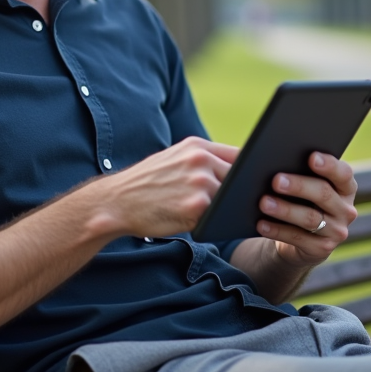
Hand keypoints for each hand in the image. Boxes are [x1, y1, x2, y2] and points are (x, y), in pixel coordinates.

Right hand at [88, 136, 238, 238]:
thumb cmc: (146, 184)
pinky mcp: (197, 206)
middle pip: (241, 177)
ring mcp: (200, 182)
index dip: (250, 170)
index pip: (241, 154)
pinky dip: (220, 222)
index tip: (253, 181)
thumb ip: (201, 161)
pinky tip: (212, 225)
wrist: (117, 202)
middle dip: (242, 192)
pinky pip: (220, 216)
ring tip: (225, 215)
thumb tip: (236, 172)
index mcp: (196, 146)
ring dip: (230, 208)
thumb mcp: (172, 159)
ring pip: (232, 197)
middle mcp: (200, 160)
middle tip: (243, 204)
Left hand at [256, 152, 357, 268]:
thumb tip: (267, 154)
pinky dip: (277, 230)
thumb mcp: (299, 184)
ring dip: (285, 210)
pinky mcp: (321, 250)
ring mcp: (336, 231)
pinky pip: (298, 239)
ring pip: (310, 218)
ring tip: (263, 202)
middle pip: (323, 194)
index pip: (342, 173)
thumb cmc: (296, 200)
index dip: (328, 165)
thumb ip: (293, 170)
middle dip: (299, 185)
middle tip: (275, 179)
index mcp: (343, 186)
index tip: (310, 157)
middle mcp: (345, 208)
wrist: (296, 239)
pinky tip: (260, 224)